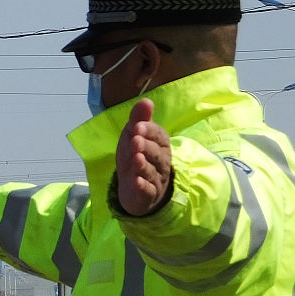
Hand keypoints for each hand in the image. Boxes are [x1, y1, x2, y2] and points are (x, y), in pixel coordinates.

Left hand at [116, 98, 172, 215]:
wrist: (136, 189)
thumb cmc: (136, 157)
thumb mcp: (134, 138)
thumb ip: (139, 120)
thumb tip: (145, 100)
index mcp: (159, 145)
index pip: (159, 136)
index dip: (149, 131)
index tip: (137, 125)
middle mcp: (161, 162)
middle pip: (157, 154)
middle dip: (146, 146)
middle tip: (135, 140)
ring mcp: (155, 179)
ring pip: (152, 171)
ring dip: (143, 165)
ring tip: (136, 158)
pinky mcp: (147, 195)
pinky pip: (147, 190)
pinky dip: (142, 186)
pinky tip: (136, 181)